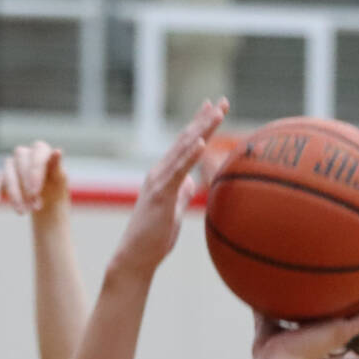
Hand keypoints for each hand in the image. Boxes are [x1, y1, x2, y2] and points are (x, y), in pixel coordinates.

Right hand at [0, 140, 70, 218]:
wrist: (48, 200)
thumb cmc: (55, 185)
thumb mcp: (59, 178)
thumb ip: (56, 166)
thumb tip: (58, 151)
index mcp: (40, 150)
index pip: (36, 155)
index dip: (34, 174)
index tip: (36, 192)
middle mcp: (24, 154)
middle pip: (20, 162)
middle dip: (26, 185)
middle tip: (34, 205)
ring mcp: (12, 165)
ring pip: (8, 174)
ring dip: (15, 194)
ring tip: (23, 212)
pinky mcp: (2, 178)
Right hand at [106, 99, 228, 280]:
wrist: (135, 257)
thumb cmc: (154, 238)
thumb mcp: (173, 211)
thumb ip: (181, 193)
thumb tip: (192, 181)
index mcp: (164, 175)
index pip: (185, 144)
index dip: (199, 124)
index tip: (213, 107)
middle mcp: (160, 172)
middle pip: (186, 139)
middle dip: (205, 119)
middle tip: (222, 101)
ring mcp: (159, 181)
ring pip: (183, 150)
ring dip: (202, 130)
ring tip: (217, 112)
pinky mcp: (160, 194)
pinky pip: (178, 172)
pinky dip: (190, 156)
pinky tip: (201, 142)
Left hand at [250, 278, 358, 358]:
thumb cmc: (267, 352)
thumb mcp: (265, 320)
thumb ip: (261, 305)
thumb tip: (249, 284)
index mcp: (314, 330)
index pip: (329, 314)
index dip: (337, 302)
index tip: (342, 287)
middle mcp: (330, 331)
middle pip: (351, 313)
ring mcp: (340, 332)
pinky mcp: (345, 332)